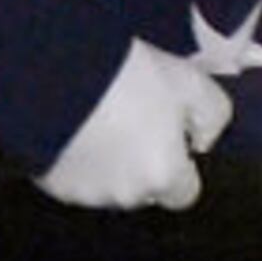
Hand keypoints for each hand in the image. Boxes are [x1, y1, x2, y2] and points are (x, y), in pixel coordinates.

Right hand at [37, 40, 232, 210]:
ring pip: (105, 182)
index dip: (180, 162)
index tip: (168, 133)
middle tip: (131, 114)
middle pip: (144, 188)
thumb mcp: (189, 81)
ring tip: (96, 114)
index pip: (185, 192)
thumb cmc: (123, 73)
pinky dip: (71, 156)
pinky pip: (69, 174)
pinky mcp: (48, 181)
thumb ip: (213, 116)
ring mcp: (83, 192)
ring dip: (105, 159)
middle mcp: (125, 194)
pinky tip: (70, 121)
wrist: (53, 66)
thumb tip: (203, 139)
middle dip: (141, 159)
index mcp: (162, 176)